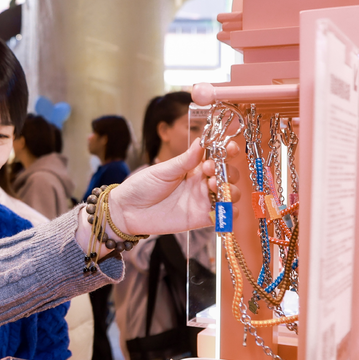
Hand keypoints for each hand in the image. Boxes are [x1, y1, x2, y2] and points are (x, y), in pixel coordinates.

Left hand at [108, 138, 241, 235]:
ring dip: (229, 189)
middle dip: (227, 170)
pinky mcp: (201, 218)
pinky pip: (223, 216)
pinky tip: (226, 207)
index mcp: (193, 167)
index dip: (227, 151)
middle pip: (228, 175)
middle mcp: (201, 183)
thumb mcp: (163, 170)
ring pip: (229, 194)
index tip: (229, 148)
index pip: (217, 157)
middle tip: (209, 169)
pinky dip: (230, 212)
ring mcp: (202, 200)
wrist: (127, 210)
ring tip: (213, 184)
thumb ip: (185, 160)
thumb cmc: (142, 186)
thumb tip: (202, 141)